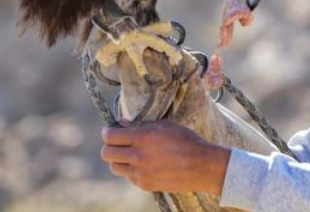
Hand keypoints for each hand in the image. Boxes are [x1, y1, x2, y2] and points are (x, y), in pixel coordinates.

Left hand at [100, 120, 231, 194]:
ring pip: (114, 167)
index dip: (107, 132)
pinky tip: (143, 164)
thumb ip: (141, 124)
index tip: (109, 130)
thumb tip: (121, 123)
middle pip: (106, 153)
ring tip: (129, 154)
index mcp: (142, 138)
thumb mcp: (165, 125)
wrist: (202, 166)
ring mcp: (141, 173)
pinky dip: (131, 171)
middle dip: (109, 146)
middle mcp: (138, 156)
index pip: (110, 136)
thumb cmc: (186, 140)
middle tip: (117, 143)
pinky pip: (128, 177)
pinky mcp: (145, 185)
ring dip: (118, 160)